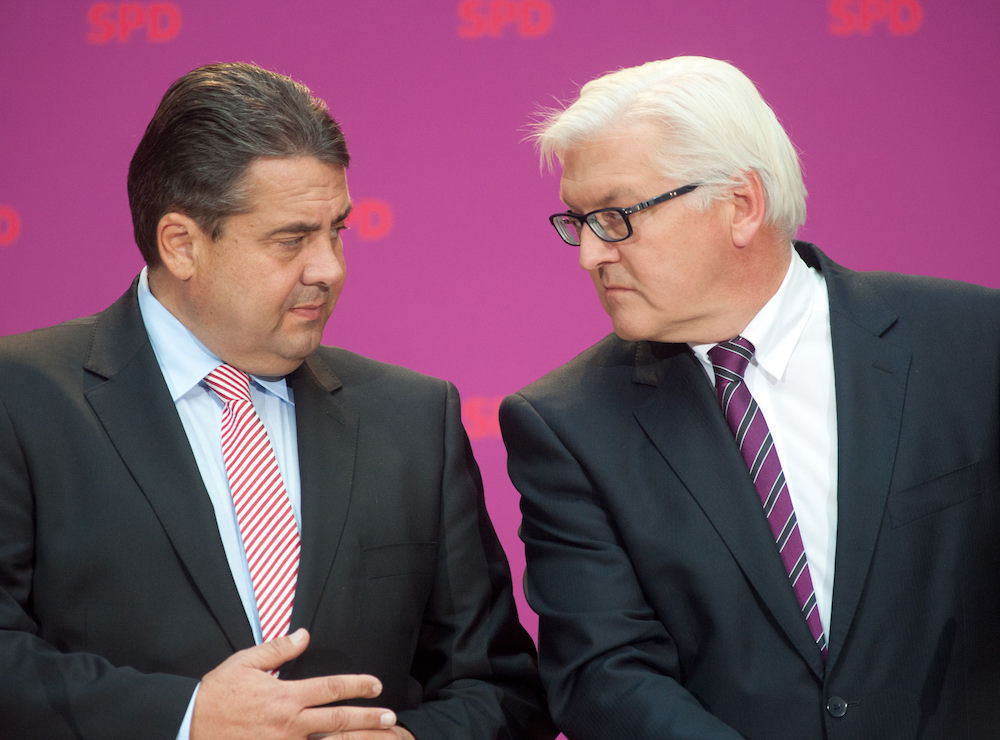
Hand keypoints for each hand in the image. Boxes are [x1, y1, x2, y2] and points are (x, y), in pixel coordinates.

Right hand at [192, 628, 400, 738]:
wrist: (189, 726)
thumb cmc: (217, 694)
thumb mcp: (246, 662)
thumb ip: (279, 649)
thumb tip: (305, 634)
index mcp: (286, 697)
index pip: (332, 688)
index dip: (358, 686)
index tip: (376, 686)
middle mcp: (289, 724)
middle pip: (338, 721)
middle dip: (368, 718)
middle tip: (390, 716)